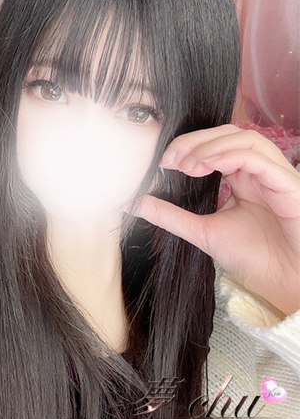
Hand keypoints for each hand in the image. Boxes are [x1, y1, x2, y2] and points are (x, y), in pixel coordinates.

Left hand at [124, 124, 299, 315]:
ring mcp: (275, 176)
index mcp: (243, 178)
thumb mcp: (203, 231)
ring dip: (213, 145)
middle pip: (229, 133)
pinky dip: (232, 155)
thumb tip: (134, 203)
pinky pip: (261, 158)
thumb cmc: (255, 259)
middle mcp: (259, 171)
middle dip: (196, 140)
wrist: (285, 285)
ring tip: (189, 164)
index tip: (163, 162)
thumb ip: (170, 215)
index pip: (216, 144)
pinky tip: (210, 166)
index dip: (188, 145)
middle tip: (170, 158)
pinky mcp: (288, 185)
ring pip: (247, 138)